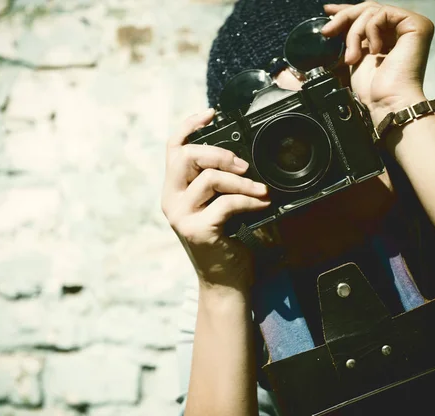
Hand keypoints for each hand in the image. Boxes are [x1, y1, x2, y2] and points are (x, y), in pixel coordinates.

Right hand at [161, 109, 270, 293]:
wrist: (226, 281)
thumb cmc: (225, 241)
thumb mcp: (219, 205)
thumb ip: (220, 181)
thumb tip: (243, 155)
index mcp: (174, 190)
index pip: (172, 148)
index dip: (188, 125)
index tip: (210, 113)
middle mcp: (171, 200)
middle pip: (185, 156)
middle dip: (220, 154)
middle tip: (244, 166)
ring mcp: (181, 216)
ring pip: (209, 178)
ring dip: (242, 181)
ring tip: (261, 190)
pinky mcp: (198, 229)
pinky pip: (226, 203)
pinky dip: (249, 201)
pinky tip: (262, 205)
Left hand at [322, 2, 434, 123]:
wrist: (387, 102)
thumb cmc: (373, 89)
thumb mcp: (356, 55)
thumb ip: (353, 37)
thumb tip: (335, 20)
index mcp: (392, 34)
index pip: (369, 14)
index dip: (347, 11)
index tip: (327, 12)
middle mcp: (404, 27)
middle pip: (369, 9)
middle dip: (344, 18)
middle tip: (327, 32)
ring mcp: (412, 25)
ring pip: (372, 11)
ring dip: (354, 34)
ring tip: (351, 58)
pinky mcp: (417, 25)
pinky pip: (382, 14)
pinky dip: (370, 31)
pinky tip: (373, 52)